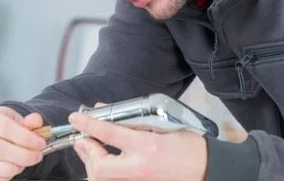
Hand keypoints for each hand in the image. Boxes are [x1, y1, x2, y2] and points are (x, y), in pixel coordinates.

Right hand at [0, 106, 45, 180]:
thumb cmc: (8, 127)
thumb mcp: (19, 119)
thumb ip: (30, 121)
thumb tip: (36, 120)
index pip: (5, 128)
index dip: (26, 138)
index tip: (40, 143)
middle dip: (23, 155)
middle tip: (37, 156)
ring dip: (15, 167)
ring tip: (26, 162)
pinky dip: (6, 176)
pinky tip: (16, 168)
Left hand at [69, 103, 207, 180]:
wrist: (207, 168)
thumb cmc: (189, 145)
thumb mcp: (163, 124)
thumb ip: (133, 119)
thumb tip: (105, 110)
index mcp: (148, 146)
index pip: (109, 134)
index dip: (89, 124)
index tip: (76, 118)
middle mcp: (140, 167)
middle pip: (98, 167)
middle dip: (86, 152)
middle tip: (83, 139)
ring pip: (101, 178)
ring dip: (92, 164)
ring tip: (92, 149)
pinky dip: (104, 172)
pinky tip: (106, 161)